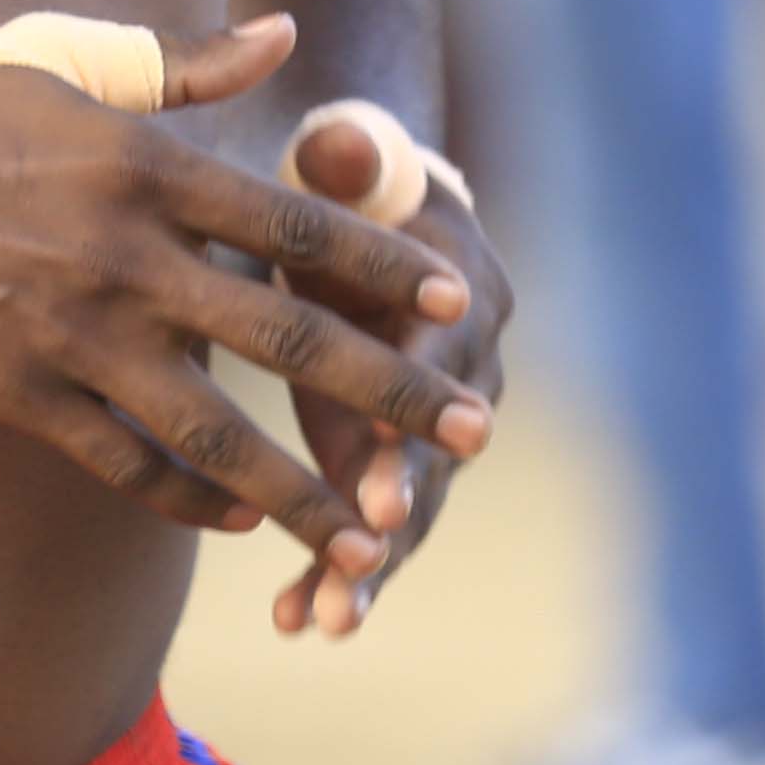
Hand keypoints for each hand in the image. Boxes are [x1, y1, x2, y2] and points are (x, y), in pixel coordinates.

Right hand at [0, 12, 495, 598]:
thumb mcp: (66, 55)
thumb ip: (184, 62)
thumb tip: (286, 31)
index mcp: (147, 168)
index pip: (298, 224)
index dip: (386, 267)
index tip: (456, 298)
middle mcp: (127, 260)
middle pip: (287, 339)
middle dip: (392, 392)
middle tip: (473, 434)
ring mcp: (75, 338)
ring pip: (216, 433)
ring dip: (305, 490)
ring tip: (371, 535)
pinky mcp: (23, 397)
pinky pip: (126, 464)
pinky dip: (190, 498)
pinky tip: (243, 518)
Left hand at [268, 98, 506, 640]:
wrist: (367, 227)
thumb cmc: (344, 191)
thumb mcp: (345, 163)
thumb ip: (345, 158)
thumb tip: (339, 142)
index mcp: (462, 294)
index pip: (445, 355)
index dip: (418, 406)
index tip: (385, 453)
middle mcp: (468, 372)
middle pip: (440, 449)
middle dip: (401, 502)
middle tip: (368, 546)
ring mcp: (435, 430)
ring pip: (412, 507)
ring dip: (372, 563)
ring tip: (329, 617)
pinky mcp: (394, 465)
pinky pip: (374, 528)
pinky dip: (340, 572)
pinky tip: (296, 622)